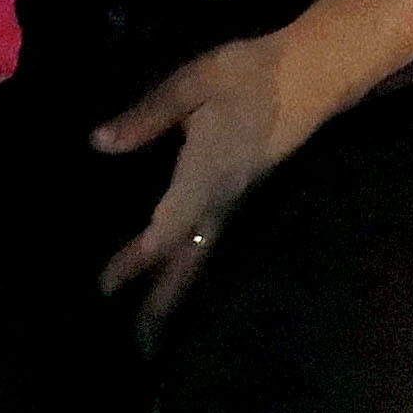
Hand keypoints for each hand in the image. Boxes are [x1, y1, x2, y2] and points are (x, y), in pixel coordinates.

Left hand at [94, 37, 317, 335]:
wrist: (313, 72)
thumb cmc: (249, 74)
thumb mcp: (191, 85)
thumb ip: (146, 117)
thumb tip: (100, 144)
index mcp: (203, 178)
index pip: (163, 233)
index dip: (133, 262)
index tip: (105, 288)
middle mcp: (222, 199)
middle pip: (188, 260)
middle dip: (163, 300)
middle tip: (140, 340)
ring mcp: (239, 197)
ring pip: (204, 253)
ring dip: (179, 285)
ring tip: (156, 316)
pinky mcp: (249, 189)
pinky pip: (216, 237)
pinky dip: (195, 259)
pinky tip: (186, 261)